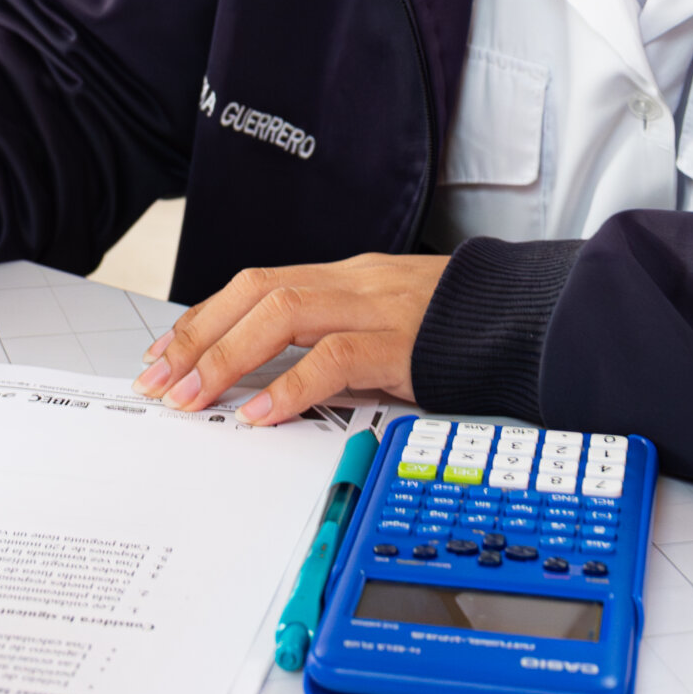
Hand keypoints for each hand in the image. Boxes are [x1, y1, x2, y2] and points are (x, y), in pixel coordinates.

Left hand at [133, 254, 449, 425]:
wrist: (531, 319)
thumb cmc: (460, 331)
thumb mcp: (387, 323)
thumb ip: (336, 338)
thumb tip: (269, 378)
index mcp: (346, 277)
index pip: (255, 284)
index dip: (202, 320)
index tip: (164, 358)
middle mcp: (355, 282)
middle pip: (256, 289)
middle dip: (198, 336)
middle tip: (160, 383)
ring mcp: (379, 307)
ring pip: (283, 312)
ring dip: (226, 357)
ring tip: (194, 399)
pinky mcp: (405, 342)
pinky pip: (336, 359)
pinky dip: (290, 388)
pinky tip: (260, 416)